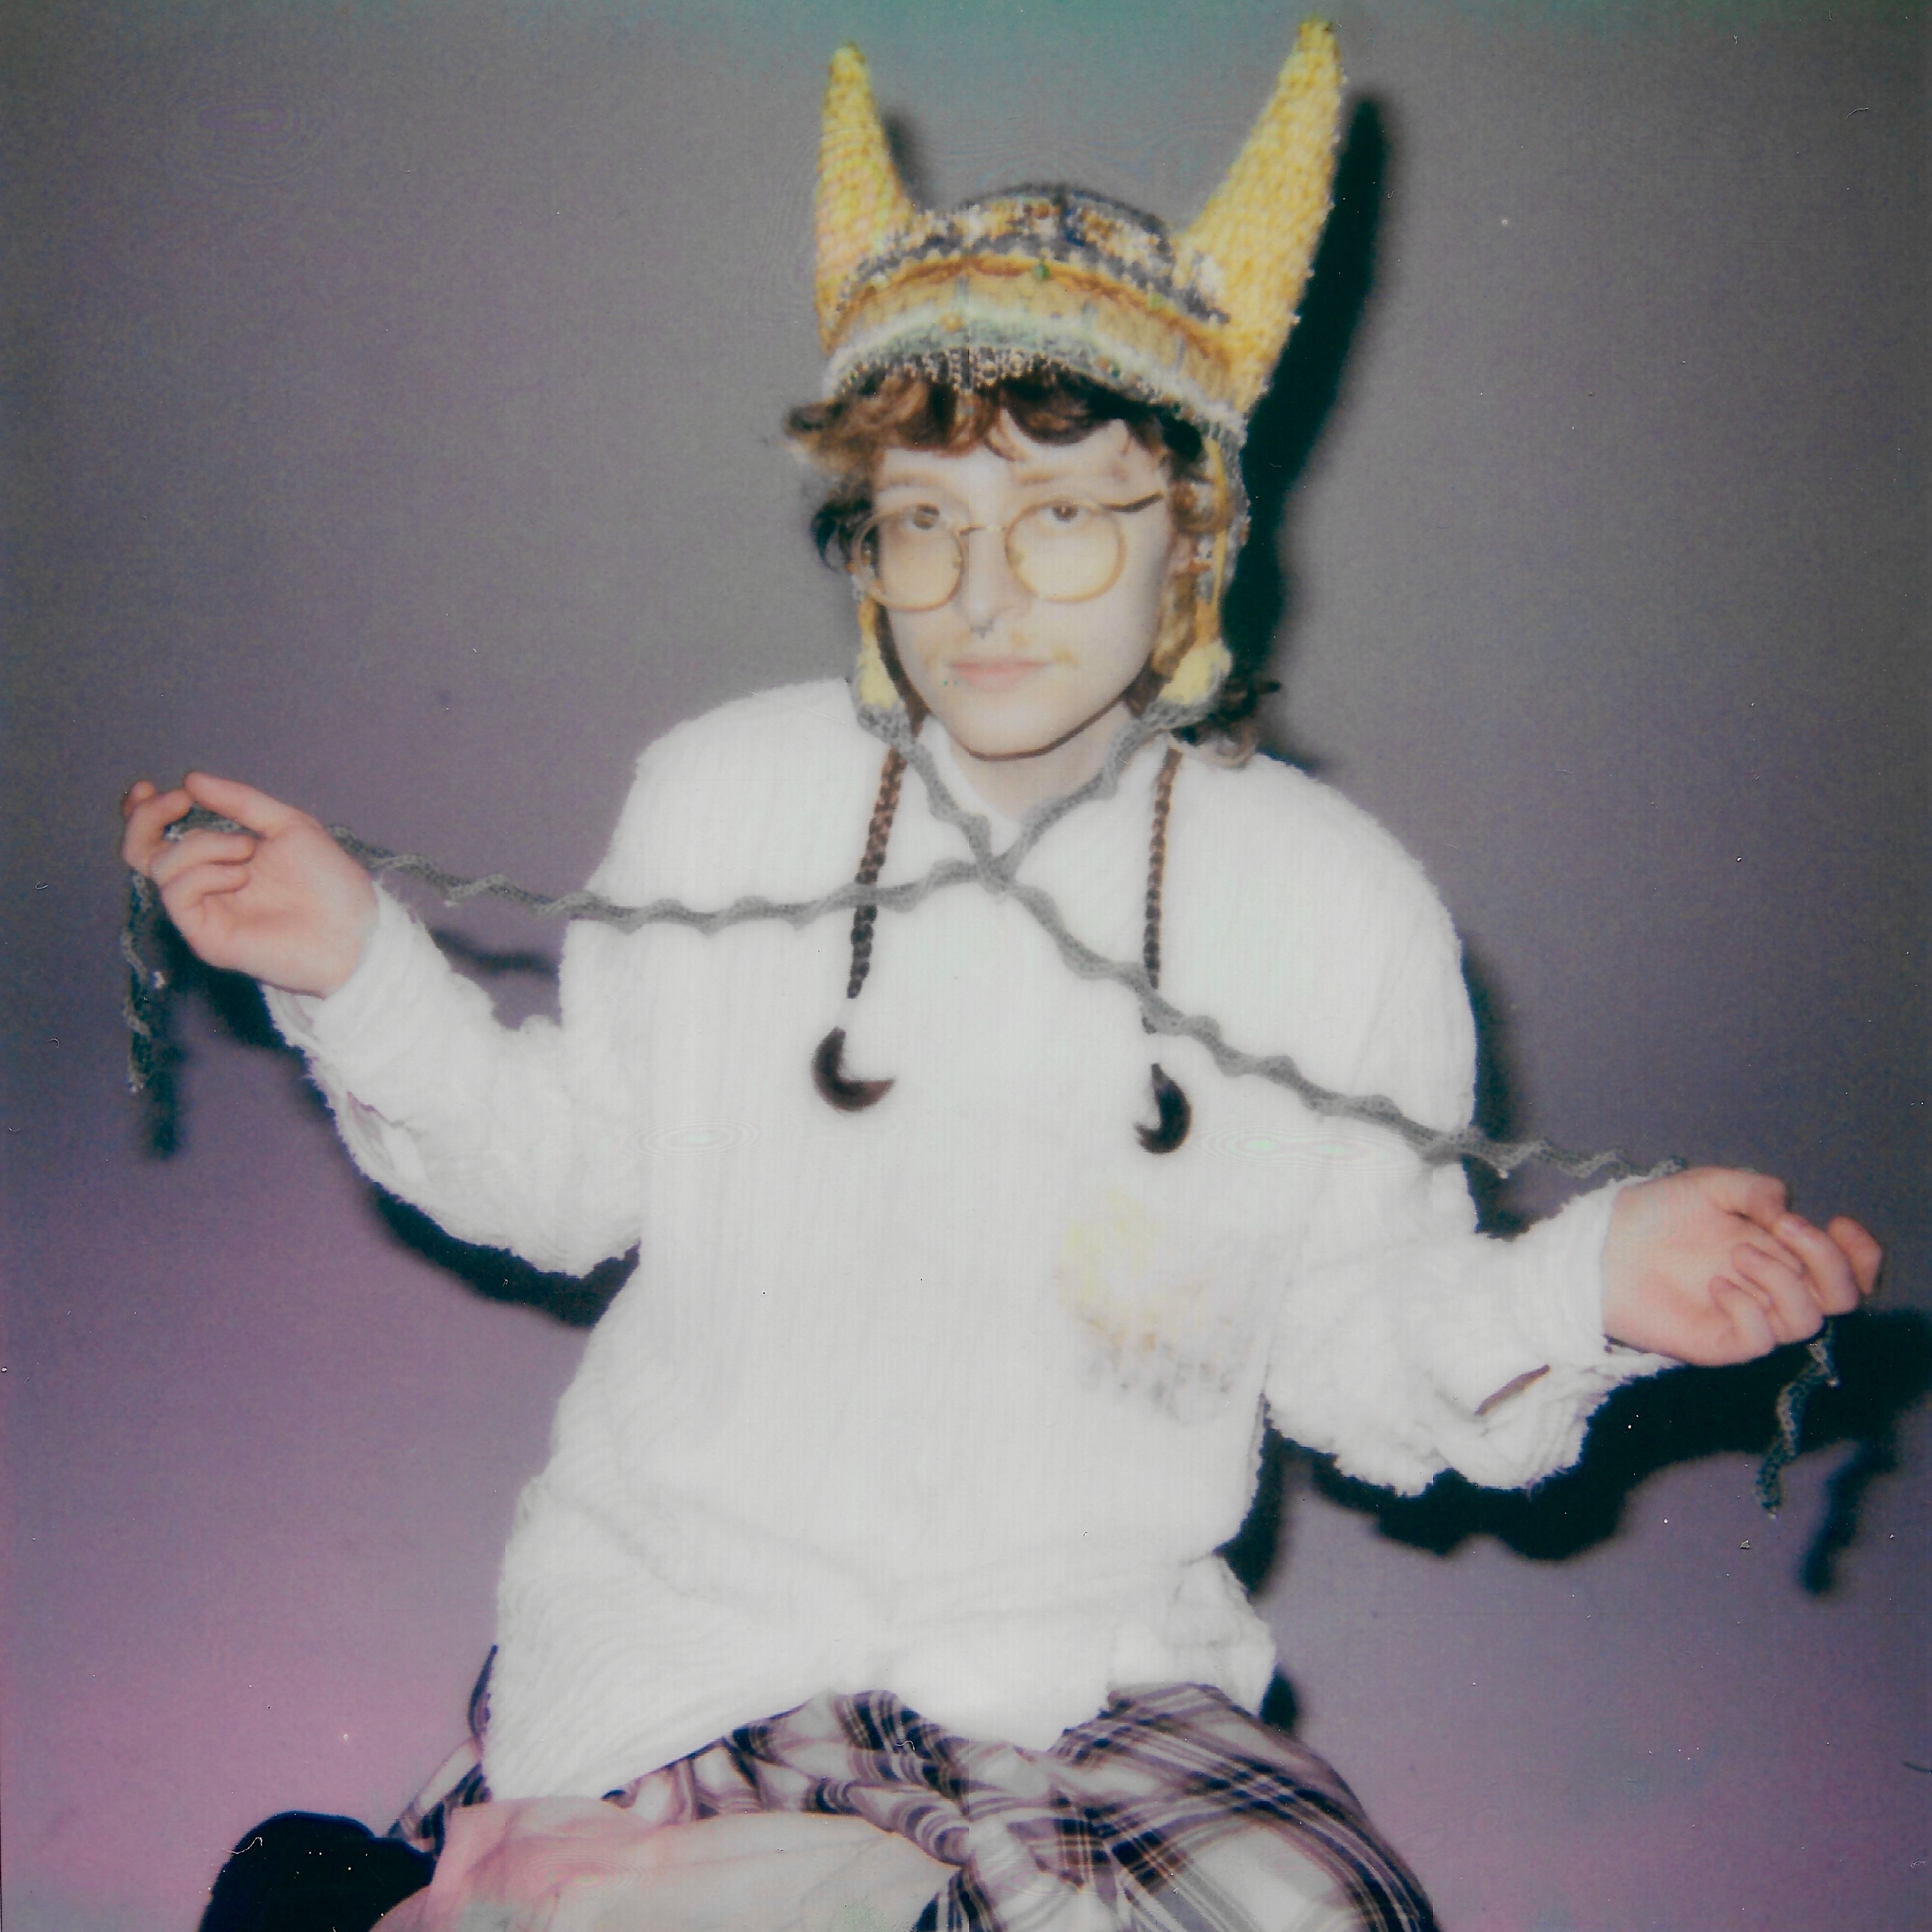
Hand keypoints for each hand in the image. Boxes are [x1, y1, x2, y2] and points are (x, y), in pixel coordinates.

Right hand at [121, 773, 377, 996]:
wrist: (354, 930)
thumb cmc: (330, 881)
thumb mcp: (288, 825)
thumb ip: (241, 802)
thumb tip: (192, 779)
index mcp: (220, 858)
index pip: (160, 836)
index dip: (143, 812)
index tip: (151, 787)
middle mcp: (205, 886)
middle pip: (140, 852)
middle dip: (148, 819)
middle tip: (180, 801)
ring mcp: (204, 912)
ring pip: (160, 867)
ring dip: (201, 845)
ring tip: (248, 849)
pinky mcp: (206, 937)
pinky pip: (177, 894)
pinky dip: (204, 873)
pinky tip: (241, 874)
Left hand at [1601, 1167, 1880, 1364]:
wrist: (1603, 1244)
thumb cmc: (1655, 1214)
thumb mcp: (1708, 1187)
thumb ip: (1753, 1190)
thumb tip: (1786, 1207)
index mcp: (1781, 1254)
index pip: (1846, 1269)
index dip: (1860, 1254)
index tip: (1840, 1222)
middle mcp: (1773, 1290)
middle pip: (1841, 1298)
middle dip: (1829, 1262)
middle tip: (1785, 1229)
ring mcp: (1748, 1319)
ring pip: (1806, 1320)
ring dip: (1783, 1280)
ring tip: (1738, 1252)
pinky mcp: (1719, 1343)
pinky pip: (1759, 1340)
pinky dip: (1748, 1309)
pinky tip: (1717, 1284)